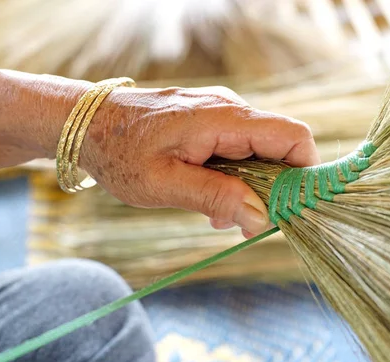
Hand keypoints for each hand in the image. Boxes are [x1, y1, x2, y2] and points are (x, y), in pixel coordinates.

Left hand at [80, 86, 320, 237]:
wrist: (85, 123)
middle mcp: (229, 110)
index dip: (305, 172)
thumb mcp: (163, 184)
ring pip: (258, 152)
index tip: (291, 209)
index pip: (293, 137)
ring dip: (248, 188)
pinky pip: (237, 150)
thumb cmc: (119, 152)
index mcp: (223, 120)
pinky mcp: (210, 122)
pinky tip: (208, 198)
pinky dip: (232, 177)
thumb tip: (262, 218)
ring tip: (217, 215)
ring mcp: (220, 114)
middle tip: (245, 223)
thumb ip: (215, 197)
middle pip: (279, 148)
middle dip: (272, 189)